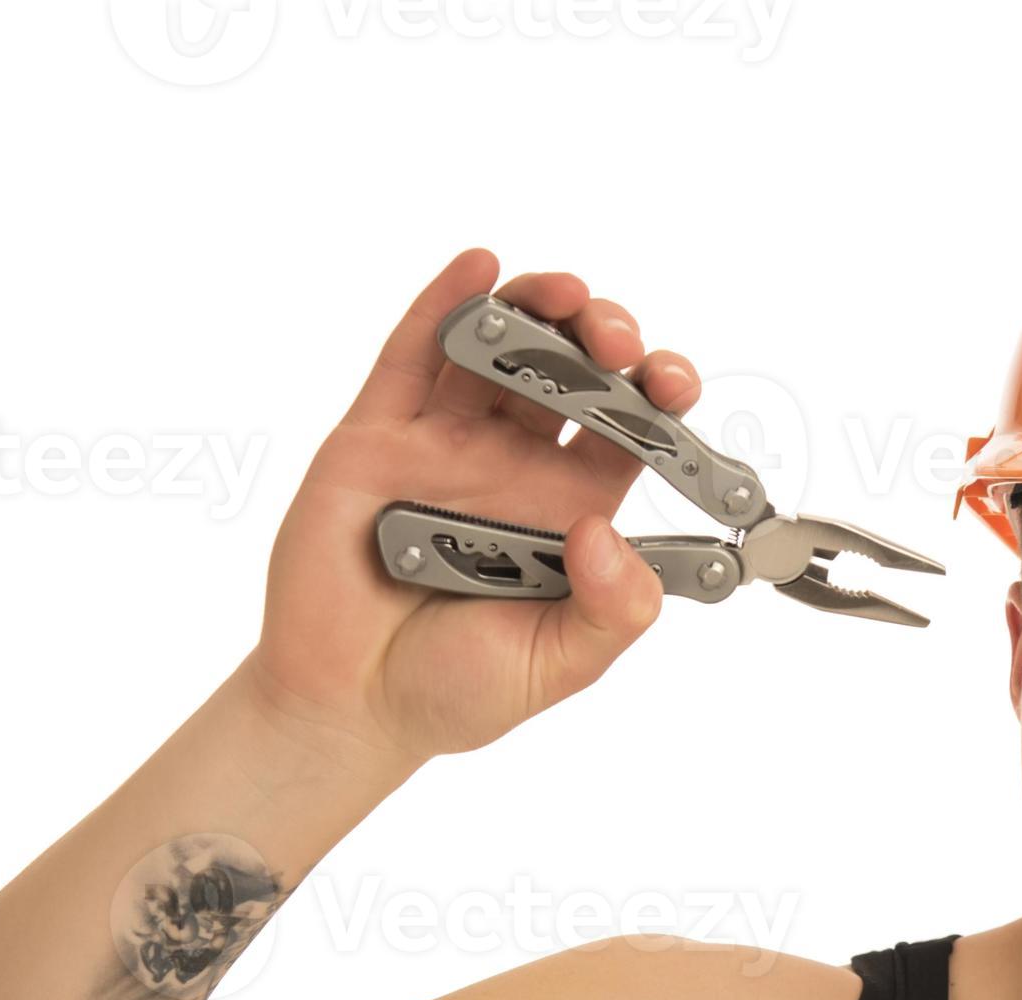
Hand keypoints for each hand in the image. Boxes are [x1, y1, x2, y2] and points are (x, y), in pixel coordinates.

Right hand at [248, 247, 696, 763]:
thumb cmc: (452, 688)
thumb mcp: (557, 665)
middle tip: (617, 341)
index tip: (673, 383)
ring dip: (535, 306)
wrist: (348, 709)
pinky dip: (444, 303)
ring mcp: (441, 444)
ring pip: (495, 348)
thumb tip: (605, 532)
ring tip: (563, 295)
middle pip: (566, 369)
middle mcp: (509, 465)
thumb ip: (610, 612)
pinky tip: (480, 268)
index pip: (626, 427)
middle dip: (601, 336)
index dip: (655, 395)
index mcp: (565, 509)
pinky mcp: (375, 438)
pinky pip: (411, 355)